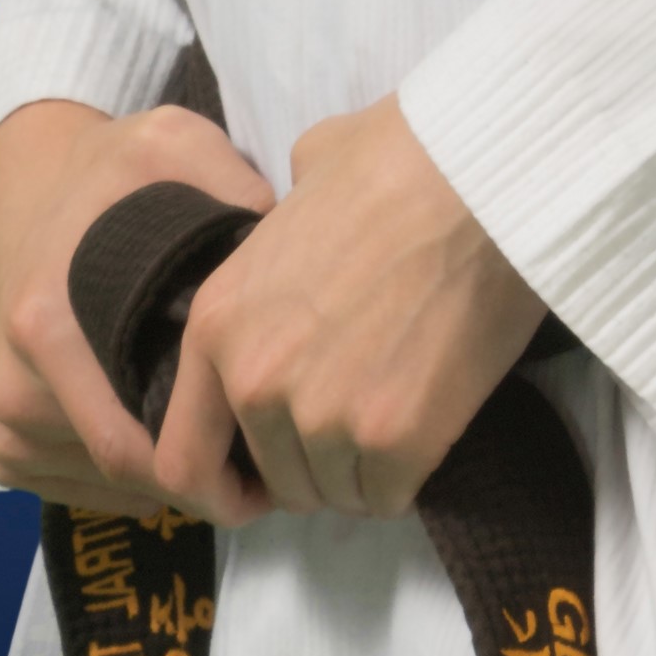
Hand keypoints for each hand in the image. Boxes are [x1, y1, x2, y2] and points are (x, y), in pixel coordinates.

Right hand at [0, 94, 275, 513]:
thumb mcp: (171, 142)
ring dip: (168, 482)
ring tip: (229, 446)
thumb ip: (231, 184)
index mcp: (47, 325)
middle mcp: (14, 385)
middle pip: (125, 473)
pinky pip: (76, 489)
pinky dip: (129, 482)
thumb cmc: (109, 169)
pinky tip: (170, 437)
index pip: (134, 444)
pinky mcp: (0, 438)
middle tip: (263, 466)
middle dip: (199, 480)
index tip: (267, 451)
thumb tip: (287, 247)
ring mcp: (1, 420)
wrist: (28, 177)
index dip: (209, 459)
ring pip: (105, 488)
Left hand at [154, 94, 543, 521]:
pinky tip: (428, 417)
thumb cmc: (393, 160)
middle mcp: (255, 381)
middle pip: (273, 480)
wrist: (474, 176)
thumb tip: (295, 220)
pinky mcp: (394, 440)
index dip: (220, 484)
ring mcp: (322, 417)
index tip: (255, 482)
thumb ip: (277, 230)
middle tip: (354, 421)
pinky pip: (388, 496)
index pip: (181, 458)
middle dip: (310, 466)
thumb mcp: (301, 176)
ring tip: (398, 406)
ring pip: (333, 494)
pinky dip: (406, 474)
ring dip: (360, 469)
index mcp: (217, 323)